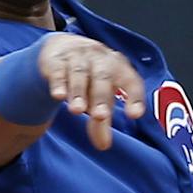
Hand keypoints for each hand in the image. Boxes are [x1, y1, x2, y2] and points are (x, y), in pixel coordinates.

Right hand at [38, 34, 145, 151]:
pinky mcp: (57, 58)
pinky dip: (58, 82)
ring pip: (80, 73)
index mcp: (119, 69)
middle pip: (103, 79)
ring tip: (77, 110)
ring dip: (78, 92)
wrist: (63, 46)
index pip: (131, 82)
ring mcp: (78, 56)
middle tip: (100, 117)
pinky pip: (58, 70)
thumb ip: (100, 121)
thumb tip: (102, 146)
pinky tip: (58, 96)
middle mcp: (101, 60)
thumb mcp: (99, 96)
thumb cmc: (90, 76)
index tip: (134, 115)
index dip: (135, 98)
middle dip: (101, 98)